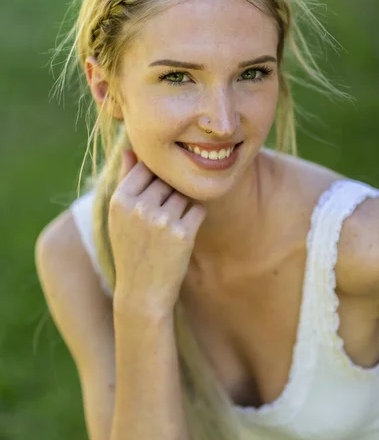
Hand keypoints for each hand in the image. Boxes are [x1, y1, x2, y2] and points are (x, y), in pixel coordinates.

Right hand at [108, 149, 206, 315]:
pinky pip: (197, 209)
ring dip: (183, 205)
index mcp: (120, 200)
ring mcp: (162, 220)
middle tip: (164, 215)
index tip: (155, 195)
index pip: (146, 167)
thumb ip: (126, 180)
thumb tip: (131, 147)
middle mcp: (139, 207)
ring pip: (184, 193)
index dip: (155, 180)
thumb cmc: (130, 249)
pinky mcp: (182, 234)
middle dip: (170, 193)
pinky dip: (194, 219)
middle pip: (167, 179)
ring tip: (170, 226)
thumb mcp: (120, 216)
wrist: (142, 292)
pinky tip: (182, 234)